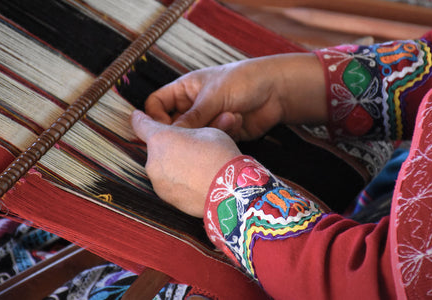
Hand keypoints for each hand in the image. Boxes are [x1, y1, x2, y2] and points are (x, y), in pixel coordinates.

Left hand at [131, 110, 240, 217]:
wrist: (230, 190)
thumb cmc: (220, 155)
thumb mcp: (206, 131)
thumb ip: (188, 129)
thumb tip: (185, 133)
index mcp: (160, 138)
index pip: (140, 124)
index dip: (139, 118)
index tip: (137, 116)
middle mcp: (153, 161)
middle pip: (156, 148)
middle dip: (170, 146)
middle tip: (192, 147)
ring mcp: (158, 182)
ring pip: (163, 167)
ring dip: (174, 164)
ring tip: (198, 166)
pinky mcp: (167, 198)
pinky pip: (170, 184)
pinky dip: (179, 181)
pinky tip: (197, 180)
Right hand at [144, 53, 326, 140]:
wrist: (276, 90)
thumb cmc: (243, 81)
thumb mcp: (213, 96)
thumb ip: (190, 118)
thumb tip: (167, 136)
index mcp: (184, 90)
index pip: (156, 105)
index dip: (156, 118)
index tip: (165, 130)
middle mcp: (192, 106)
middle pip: (173, 126)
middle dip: (185, 131)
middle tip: (194, 135)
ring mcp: (207, 121)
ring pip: (194, 137)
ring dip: (210, 129)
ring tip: (228, 116)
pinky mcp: (221, 134)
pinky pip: (212, 141)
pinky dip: (224, 133)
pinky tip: (237, 119)